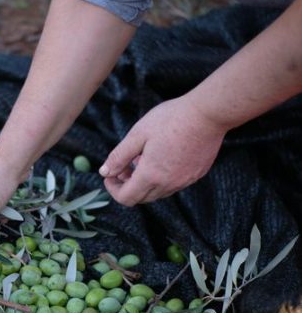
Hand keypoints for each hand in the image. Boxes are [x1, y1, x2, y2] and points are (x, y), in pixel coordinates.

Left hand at [99, 96, 229, 205]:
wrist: (208, 113)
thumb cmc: (171, 120)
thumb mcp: (137, 135)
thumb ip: (118, 156)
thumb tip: (104, 172)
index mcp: (151, 175)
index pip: (126, 198)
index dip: (113, 189)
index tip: (110, 175)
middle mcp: (169, 184)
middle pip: (141, 198)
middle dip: (127, 186)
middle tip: (124, 166)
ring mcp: (185, 181)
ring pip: (157, 193)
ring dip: (144, 182)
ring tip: (141, 158)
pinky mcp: (196, 174)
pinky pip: (173, 185)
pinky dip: (161, 179)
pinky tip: (160, 157)